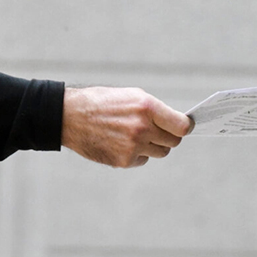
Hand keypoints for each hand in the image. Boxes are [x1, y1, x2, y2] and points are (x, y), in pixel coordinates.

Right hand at [61, 87, 193, 167]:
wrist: (71, 116)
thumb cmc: (103, 102)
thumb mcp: (132, 96)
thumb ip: (155, 110)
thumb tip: (177, 123)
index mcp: (147, 108)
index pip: (182, 126)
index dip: (186, 127)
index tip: (185, 127)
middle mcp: (142, 128)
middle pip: (174, 141)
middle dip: (169, 136)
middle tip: (159, 131)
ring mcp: (133, 146)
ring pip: (161, 152)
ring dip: (155, 145)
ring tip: (137, 134)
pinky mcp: (124, 161)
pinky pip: (143, 160)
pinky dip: (138, 154)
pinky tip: (123, 142)